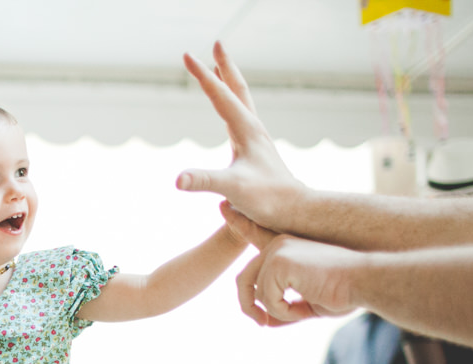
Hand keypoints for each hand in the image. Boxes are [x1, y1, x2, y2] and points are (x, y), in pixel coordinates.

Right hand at [176, 42, 304, 230]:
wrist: (294, 211)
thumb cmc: (266, 200)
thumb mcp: (232, 189)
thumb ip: (205, 181)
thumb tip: (178, 180)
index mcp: (246, 130)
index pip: (220, 95)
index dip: (201, 75)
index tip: (186, 55)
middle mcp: (253, 129)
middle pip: (238, 88)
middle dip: (224, 66)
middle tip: (216, 44)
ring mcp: (255, 139)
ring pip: (241, 101)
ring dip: (229, 82)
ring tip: (218, 70)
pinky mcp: (254, 150)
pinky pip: (240, 118)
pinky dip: (231, 105)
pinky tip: (227, 111)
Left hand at [228, 207, 358, 326]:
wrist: (365, 282)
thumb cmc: (345, 291)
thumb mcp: (309, 303)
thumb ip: (285, 308)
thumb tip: (266, 322)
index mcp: (286, 246)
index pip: (255, 233)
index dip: (239, 223)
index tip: (223, 208)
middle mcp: (279, 244)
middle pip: (244, 279)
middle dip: (250, 307)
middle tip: (262, 324)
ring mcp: (277, 250)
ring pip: (257, 294)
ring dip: (279, 312)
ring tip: (304, 311)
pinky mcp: (278, 261)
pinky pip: (268, 300)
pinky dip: (285, 312)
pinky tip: (305, 305)